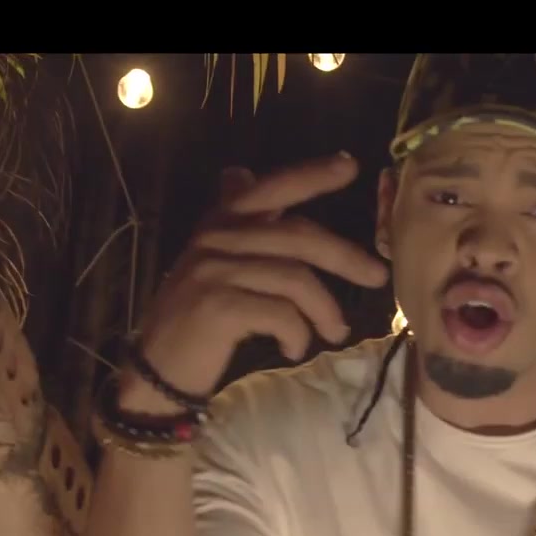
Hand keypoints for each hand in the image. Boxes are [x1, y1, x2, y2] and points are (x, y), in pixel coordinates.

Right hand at [129, 152, 388, 406]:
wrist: (157, 369)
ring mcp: (214, 270)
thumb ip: (235, 223)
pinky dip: (298, 334)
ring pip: (295, 279)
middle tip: (378, 277)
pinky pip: (280, 313)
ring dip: (325, 310)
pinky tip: (296, 348)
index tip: (350, 166)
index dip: (311, 175)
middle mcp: (216, 238)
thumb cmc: (199, 319)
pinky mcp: (217, 305)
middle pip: (299, 237)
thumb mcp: (214, 263)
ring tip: (336, 333)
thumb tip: (240, 173)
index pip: (271, 189)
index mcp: (220, 224)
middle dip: (346, 257)